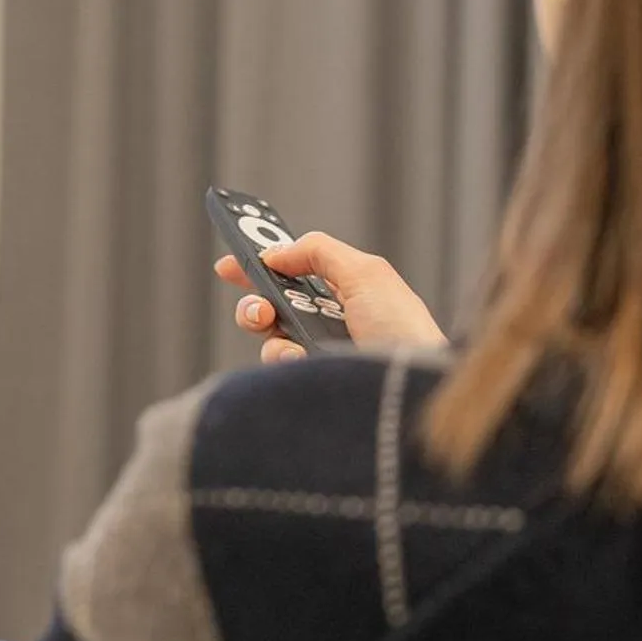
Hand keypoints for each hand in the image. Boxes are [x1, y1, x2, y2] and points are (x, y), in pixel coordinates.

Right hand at [215, 231, 446, 361]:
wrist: (412, 389)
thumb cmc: (404, 332)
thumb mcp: (366, 273)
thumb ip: (319, 250)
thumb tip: (277, 251)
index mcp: (346, 292)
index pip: (294, 275)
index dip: (260, 268)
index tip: (229, 265)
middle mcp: (329, 324)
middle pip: (272, 306)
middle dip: (255, 300)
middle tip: (261, 306)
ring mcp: (319, 356)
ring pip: (270, 337)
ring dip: (267, 327)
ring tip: (284, 332)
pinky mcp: (312, 382)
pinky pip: (278, 365)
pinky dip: (283, 356)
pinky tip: (302, 359)